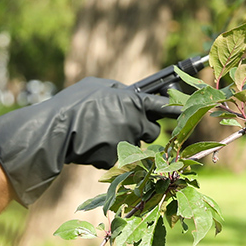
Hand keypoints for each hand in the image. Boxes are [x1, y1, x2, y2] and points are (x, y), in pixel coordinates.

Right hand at [0, 77, 167, 205]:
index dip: (177, 110)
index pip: (162, 106)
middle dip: (141, 130)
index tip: (190, 112)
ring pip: (134, 145)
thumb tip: (129, 93)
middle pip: (150, 131)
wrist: (55, 130)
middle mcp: (133, 122)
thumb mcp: (98, 86)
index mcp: (132, 101)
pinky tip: (91, 145)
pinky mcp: (114, 159)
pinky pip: (116, 157)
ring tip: (100, 133)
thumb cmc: (75, 103)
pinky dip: (106, 153)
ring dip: (124, 141)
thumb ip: (119, 91)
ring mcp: (125, 142)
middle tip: (121, 125)